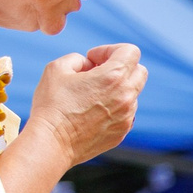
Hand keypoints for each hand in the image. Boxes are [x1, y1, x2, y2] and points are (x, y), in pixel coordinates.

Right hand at [27, 43, 146, 166]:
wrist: (53, 143)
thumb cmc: (52, 105)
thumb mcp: (57, 69)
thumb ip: (77, 59)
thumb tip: (89, 64)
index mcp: (114, 77)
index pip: (131, 52)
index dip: (111, 50)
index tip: (94, 59)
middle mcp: (127, 97)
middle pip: (140, 71)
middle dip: (120, 67)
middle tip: (96, 73)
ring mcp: (128, 117)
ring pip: (132, 94)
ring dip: (116, 89)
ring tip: (89, 95)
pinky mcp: (123, 132)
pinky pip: (126, 113)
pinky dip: (114, 107)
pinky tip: (92, 112)